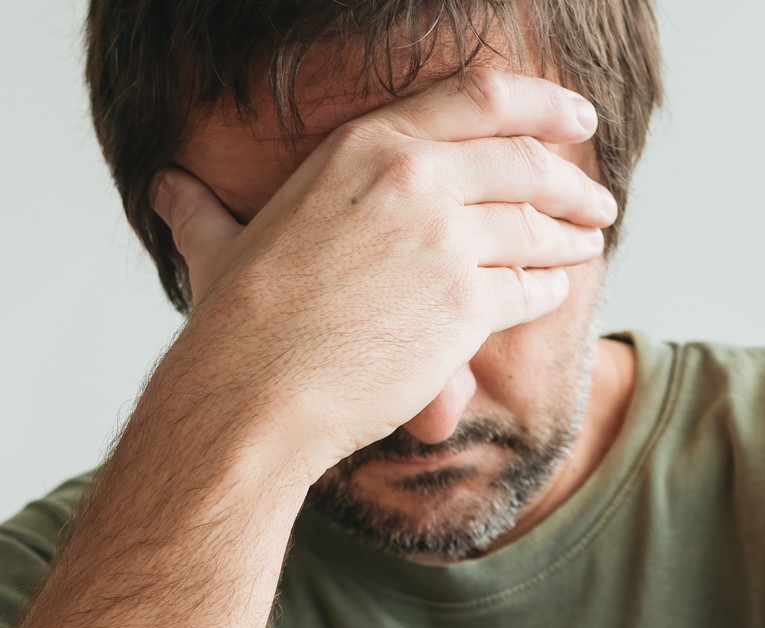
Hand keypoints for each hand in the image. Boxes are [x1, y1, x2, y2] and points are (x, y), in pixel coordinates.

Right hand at [147, 67, 615, 473]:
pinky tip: (554, 292)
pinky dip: (549, 290)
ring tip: (589, 242)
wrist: (253, 392)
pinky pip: (529, 289)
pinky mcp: (467, 306)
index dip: (542, 104)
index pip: (482, 97)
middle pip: (526, 163)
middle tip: (597, 196)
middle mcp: (416, 180)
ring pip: (537, 229)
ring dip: (573, 237)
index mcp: (365, 146)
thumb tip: (167, 189)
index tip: (575, 116)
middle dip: (573, 180)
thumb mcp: (219, 241)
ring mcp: (447, 242)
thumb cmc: (232, 324)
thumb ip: (205, 209)